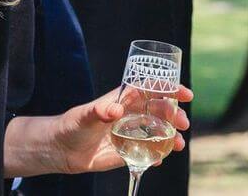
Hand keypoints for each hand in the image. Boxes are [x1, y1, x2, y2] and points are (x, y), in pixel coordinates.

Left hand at [3, 86, 192, 177]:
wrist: (62, 149)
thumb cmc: (72, 125)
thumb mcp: (84, 116)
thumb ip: (99, 112)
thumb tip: (115, 110)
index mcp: (122, 100)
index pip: (150, 89)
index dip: (169, 88)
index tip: (185, 93)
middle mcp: (130, 115)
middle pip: (160, 110)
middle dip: (175, 114)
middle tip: (183, 123)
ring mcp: (131, 133)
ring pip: (158, 131)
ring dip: (172, 136)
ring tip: (178, 144)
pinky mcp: (128, 151)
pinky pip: (149, 152)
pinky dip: (158, 155)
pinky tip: (160, 159)